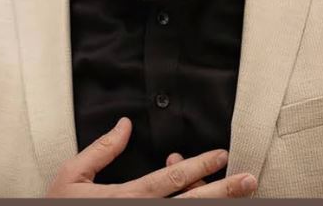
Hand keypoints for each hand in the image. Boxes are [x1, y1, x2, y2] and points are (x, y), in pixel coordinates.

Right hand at [45, 117, 257, 197]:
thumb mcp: (73, 176)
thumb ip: (101, 150)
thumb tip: (125, 124)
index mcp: (125, 199)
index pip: (170, 181)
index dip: (198, 166)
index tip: (221, 154)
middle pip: (191, 205)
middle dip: (223, 192)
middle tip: (249, 179)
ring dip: (215, 205)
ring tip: (242, 194)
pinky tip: (209, 205)